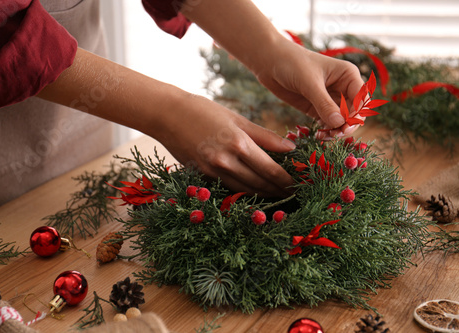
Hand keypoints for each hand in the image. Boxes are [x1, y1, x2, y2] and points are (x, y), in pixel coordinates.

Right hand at [153, 93, 294, 195]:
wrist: (167, 115)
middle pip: (260, 184)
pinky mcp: (203, 176)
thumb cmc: (204, 111)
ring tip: (278, 196)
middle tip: (294, 194)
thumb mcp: (237, 119)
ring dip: (264, 195)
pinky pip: (229, 188)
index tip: (300, 184)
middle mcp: (227, 161)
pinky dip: (245, 192)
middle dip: (279, 190)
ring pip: (245, 190)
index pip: (270, 169)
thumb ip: (265, 136)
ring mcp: (213, 172)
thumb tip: (291, 148)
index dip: (287, 180)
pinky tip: (254, 192)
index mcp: (239, 144)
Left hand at [253, 38, 364, 137]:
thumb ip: (324, 103)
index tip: (344, 125)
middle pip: (354, 113)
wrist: (270, 62)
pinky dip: (326, 131)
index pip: (361, 99)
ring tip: (323, 136)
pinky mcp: (317, 108)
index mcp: (348, 75)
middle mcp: (343, 88)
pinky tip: (319, 134)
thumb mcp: (309, 83)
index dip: (357, 114)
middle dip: (347, 125)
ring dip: (336, 131)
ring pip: (342, 121)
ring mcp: (330, 99)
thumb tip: (339, 123)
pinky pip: (328, 123)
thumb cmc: (292, 64)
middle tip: (334, 134)